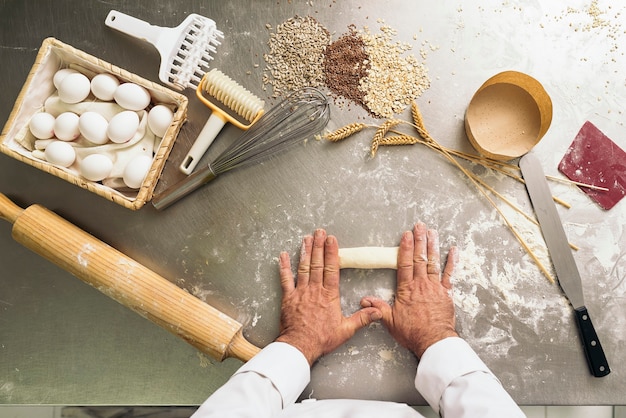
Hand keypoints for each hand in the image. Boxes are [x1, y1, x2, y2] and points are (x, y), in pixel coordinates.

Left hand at [275, 229, 382, 364]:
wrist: (300, 346)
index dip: (332, 253)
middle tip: (319, 232)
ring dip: (305, 252)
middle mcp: (315, 290)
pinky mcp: (288, 298)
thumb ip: (362, 318)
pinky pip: (285, 279)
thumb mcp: (346, 330)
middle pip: (317, 263)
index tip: (332, 239)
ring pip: (303, 267)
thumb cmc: (322, 339)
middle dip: (318, 246)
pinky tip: (283, 255)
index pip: (331, 269)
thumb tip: (378, 310)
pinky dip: (284, 267)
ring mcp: (300, 292)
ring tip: (307, 238)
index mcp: (329, 295)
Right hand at [362, 222, 457, 357]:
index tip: (406, 235)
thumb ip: (379, 307)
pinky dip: (451, 262)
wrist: (434, 341)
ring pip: (433, 262)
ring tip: (432, 231)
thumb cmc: (412, 332)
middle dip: (419, 240)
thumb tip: (364, 299)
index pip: (404, 264)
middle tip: (419, 225)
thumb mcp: (391, 321)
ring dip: (432, 246)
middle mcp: (421, 284)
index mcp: (406, 289)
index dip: (405, 248)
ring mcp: (435, 287)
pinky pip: (450, 274)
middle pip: (419, 258)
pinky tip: (453, 250)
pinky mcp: (446, 293)